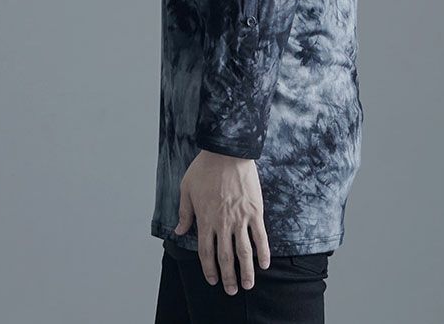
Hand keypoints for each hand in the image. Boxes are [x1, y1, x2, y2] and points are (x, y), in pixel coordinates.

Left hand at [174, 149, 270, 293]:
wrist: (227, 152)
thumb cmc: (205, 167)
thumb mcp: (186, 188)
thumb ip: (184, 212)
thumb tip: (179, 231)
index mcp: (205, 220)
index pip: (206, 252)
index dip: (209, 269)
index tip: (212, 279)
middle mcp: (223, 223)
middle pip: (226, 257)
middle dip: (228, 277)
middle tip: (231, 290)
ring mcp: (240, 218)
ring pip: (244, 252)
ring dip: (246, 271)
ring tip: (248, 285)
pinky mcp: (255, 211)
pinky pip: (260, 236)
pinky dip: (263, 251)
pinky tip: (264, 263)